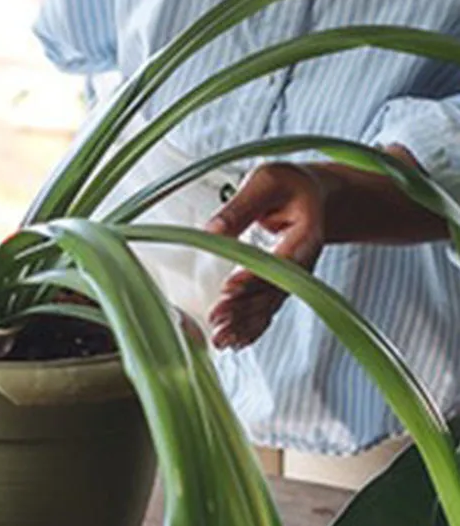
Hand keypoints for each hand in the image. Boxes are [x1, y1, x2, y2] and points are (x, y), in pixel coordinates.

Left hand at [204, 146, 446, 350]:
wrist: (314, 199)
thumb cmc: (289, 187)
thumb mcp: (266, 182)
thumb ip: (241, 205)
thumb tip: (211, 231)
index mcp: (304, 237)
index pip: (277, 263)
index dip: (252, 278)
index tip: (227, 290)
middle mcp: (300, 265)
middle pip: (270, 293)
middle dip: (242, 310)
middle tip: (215, 321)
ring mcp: (291, 281)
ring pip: (267, 309)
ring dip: (243, 326)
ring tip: (219, 341)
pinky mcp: (279, 289)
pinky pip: (266, 313)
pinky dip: (250, 329)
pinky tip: (234, 343)